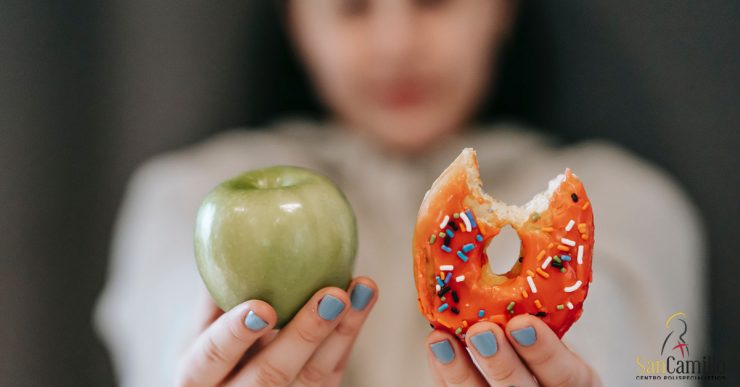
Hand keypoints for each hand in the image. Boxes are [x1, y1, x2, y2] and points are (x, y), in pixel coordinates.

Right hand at [177, 277, 377, 386]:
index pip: (212, 357)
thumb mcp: (201, 327)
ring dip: (342, 331)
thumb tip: (229, 231)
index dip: (235, 334)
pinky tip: (362, 299)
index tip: (262, 307)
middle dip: (306, 335)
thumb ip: (215, 292)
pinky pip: (332, 373)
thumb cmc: (214, 346)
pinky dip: (348, 335)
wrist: (230, 386)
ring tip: (362, 290)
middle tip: (333, 295)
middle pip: (270, 376)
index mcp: (197, 377)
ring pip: (312, 378)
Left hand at [425, 314, 600, 385]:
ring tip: (441, 340)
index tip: (522, 323)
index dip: (545, 352)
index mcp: (573, 382)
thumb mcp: (558, 333)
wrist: (534, 372)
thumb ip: (544, 315)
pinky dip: (444, 373)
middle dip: (500, 361)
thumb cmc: (547, 347)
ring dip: (460, 370)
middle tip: (481, 331)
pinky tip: (436, 347)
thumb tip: (526, 272)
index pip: (565, 375)